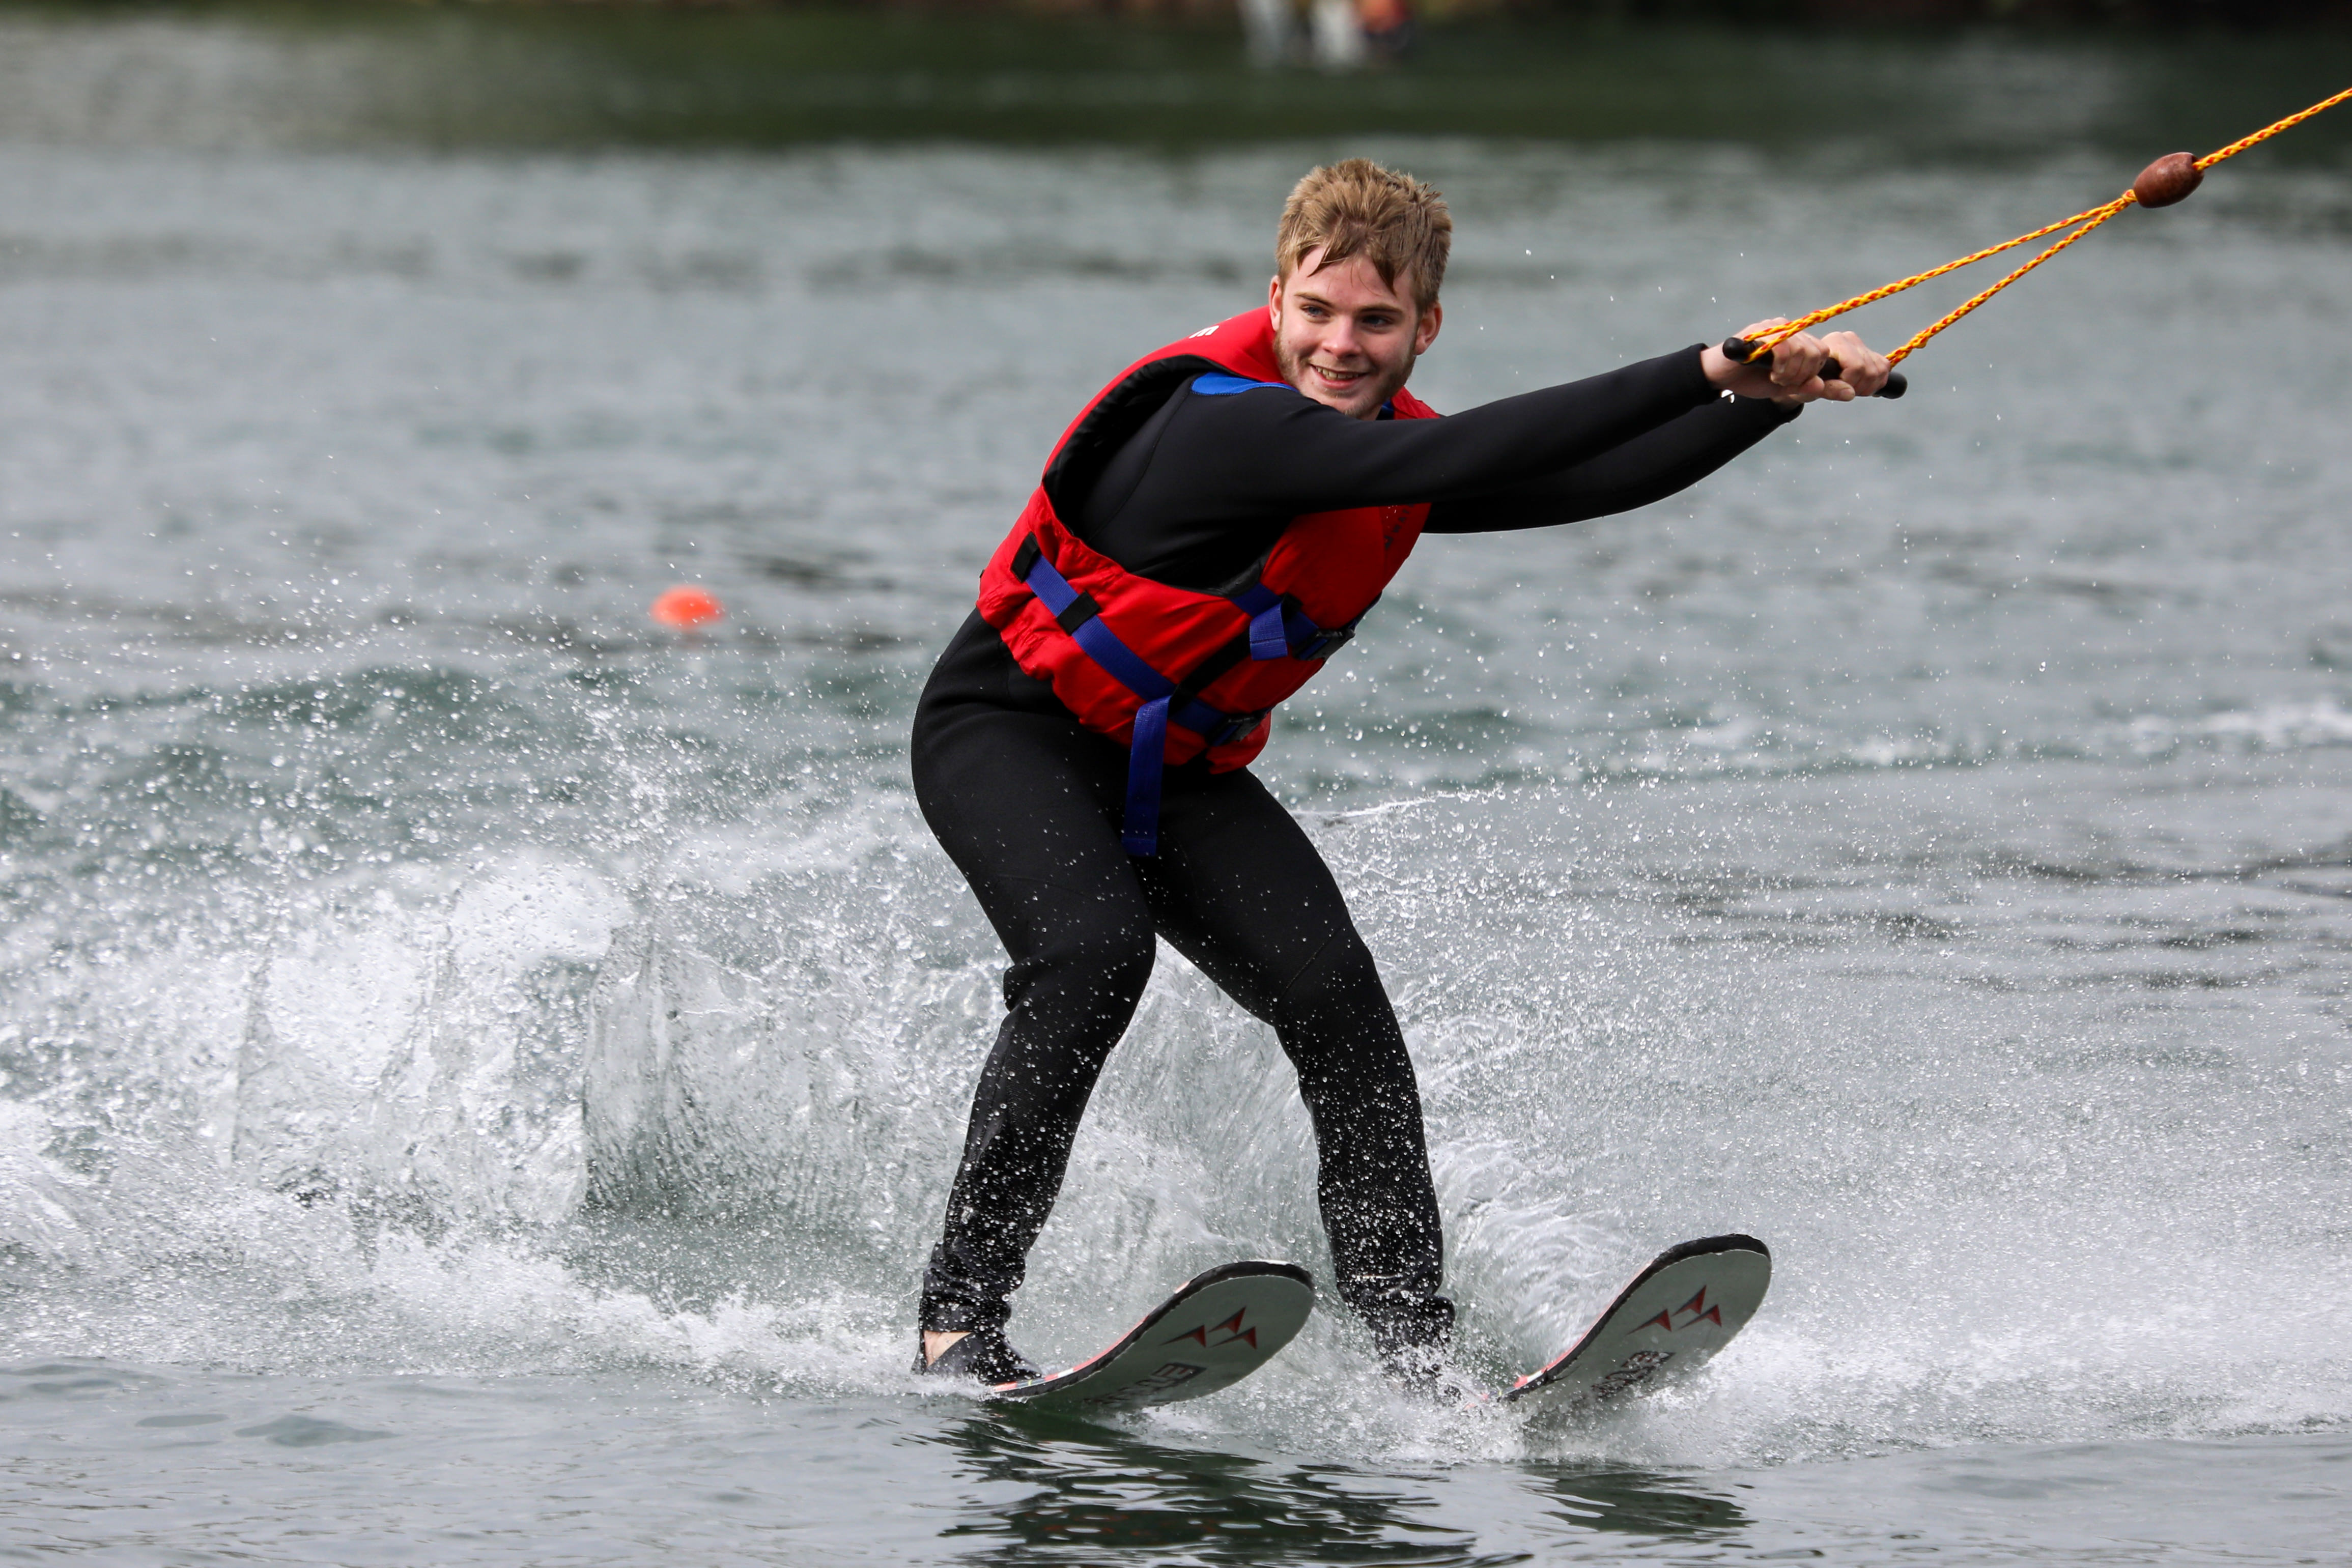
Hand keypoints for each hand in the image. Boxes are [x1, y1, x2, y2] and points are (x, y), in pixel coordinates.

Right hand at [1701, 320, 1891, 403]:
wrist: (1721, 375)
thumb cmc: (1753, 380)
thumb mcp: (1788, 388)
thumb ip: (1815, 388)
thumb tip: (1850, 392)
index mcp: (1800, 341)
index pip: (1823, 353)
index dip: (1814, 373)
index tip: (1795, 383)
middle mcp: (1792, 330)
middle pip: (1817, 352)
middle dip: (1803, 374)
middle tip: (1784, 381)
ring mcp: (1779, 327)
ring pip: (1804, 349)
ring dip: (1791, 372)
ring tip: (1775, 377)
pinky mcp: (1764, 330)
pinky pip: (1786, 346)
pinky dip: (1782, 366)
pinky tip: (1770, 372)